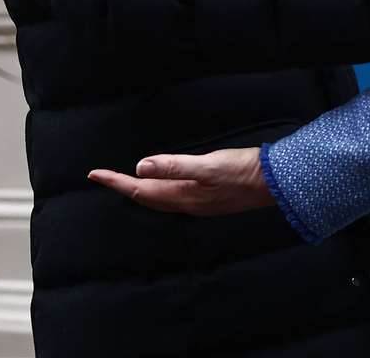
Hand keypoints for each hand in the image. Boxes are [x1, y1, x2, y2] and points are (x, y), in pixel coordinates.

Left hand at [87, 147, 272, 215]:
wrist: (276, 183)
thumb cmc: (243, 172)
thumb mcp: (209, 166)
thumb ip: (175, 166)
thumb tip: (141, 167)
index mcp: (183, 196)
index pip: (140, 190)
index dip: (116, 182)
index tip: (93, 174)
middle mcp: (187, 203)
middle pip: (146, 198)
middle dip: (123, 187)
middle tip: (103, 177)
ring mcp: (199, 203)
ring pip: (159, 200)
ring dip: (140, 191)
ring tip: (126, 182)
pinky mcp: (209, 198)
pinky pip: (174, 198)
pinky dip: (159, 191)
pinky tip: (165, 185)